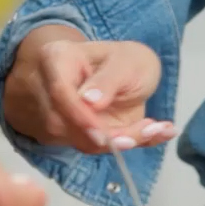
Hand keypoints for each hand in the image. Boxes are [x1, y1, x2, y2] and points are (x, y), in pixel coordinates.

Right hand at [1, 27, 174, 153]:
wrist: (131, 74)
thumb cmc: (127, 60)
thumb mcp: (128, 62)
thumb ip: (109, 79)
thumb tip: (88, 101)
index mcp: (57, 58)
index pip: (59, 92)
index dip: (79, 116)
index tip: (104, 135)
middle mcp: (49, 88)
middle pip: (61, 122)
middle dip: (103, 136)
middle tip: (145, 132)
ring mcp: (58, 113)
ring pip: (76, 140)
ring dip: (116, 143)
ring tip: (155, 129)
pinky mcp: (71, 133)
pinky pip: (91, 147)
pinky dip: (122, 146)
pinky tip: (154, 133)